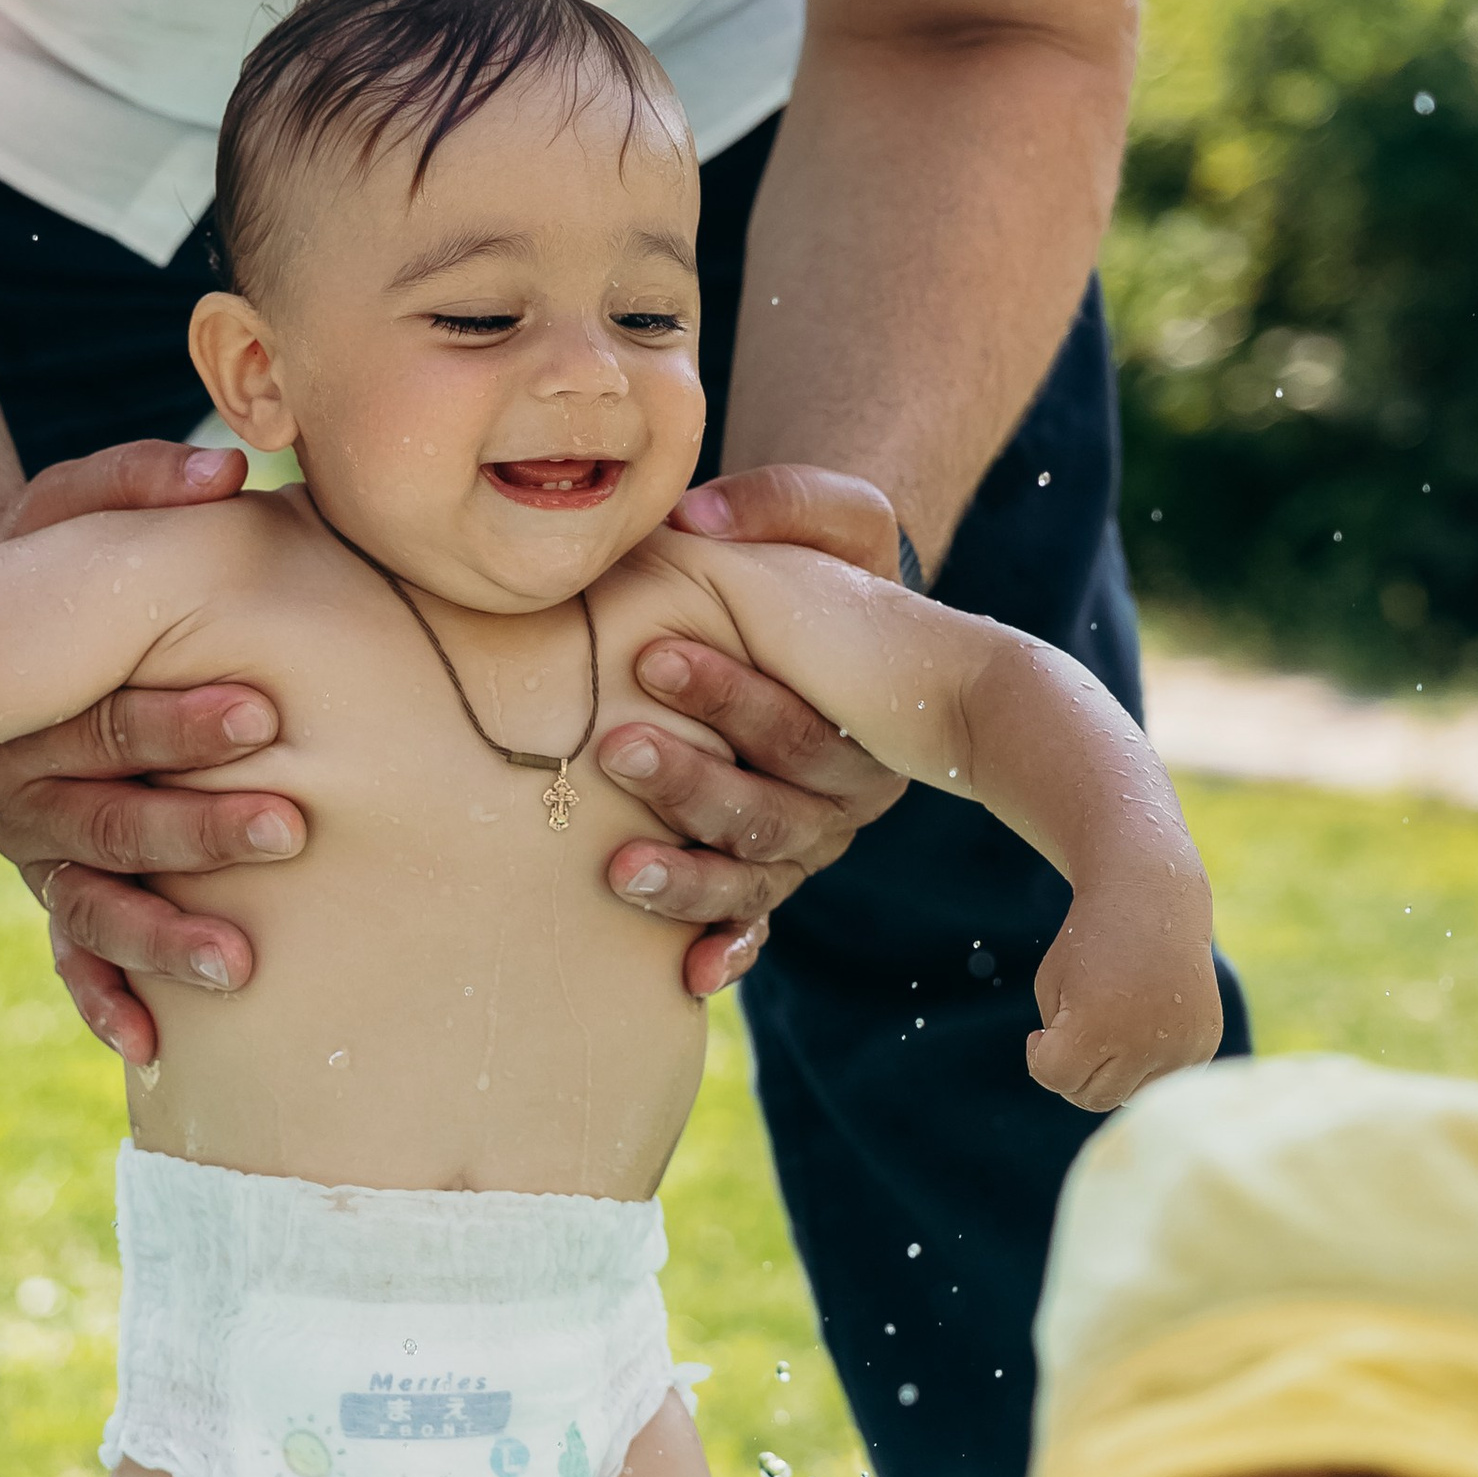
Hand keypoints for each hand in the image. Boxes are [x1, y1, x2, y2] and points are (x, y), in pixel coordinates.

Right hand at [0, 440, 305, 1066]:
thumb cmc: (48, 563)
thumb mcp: (75, 505)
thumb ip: (139, 480)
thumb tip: (227, 467)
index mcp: (28, 700)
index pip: (106, 717)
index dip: (179, 719)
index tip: (263, 714)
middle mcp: (20, 786)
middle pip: (106, 820)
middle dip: (197, 830)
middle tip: (290, 829)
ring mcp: (36, 850)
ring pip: (92, 904)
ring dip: (162, 937)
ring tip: (241, 964)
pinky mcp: (56, 890)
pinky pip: (72, 958)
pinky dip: (105, 1000)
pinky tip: (153, 1043)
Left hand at [612, 466, 908, 995]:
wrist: (823, 628)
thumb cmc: (824, 571)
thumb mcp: (828, 518)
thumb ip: (780, 502)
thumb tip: (697, 519)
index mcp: (864, 721)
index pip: (803, 722)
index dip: (732, 696)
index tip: (652, 657)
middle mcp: (843, 798)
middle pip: (775, 812)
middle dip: (693, 784)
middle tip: (613, 748)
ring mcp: (804, 847)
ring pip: (755, 880)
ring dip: (689, 880)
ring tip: (619, 868)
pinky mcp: (764, 878)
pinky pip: (752, 927)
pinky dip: (724, 951)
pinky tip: (689, 974)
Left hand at [1026, 875, 1223, 1110]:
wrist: (1154, 902)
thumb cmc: (1090, 944)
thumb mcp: (1052, 988)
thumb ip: (1059, 1048)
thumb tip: (1089, 1091)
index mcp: (1097, 1026)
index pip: (1055, 1079)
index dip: (1039, 1057)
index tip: (1043, 1031)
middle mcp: (1144, 1043)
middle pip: (1092, 1098)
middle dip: (1074, 1074)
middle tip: (1076, 1033)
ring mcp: (1180, 1048)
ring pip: (1129, 1097)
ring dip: (1111, 1074)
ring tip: (1111, 1028)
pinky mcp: (1203, 1046)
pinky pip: (1162, 1081)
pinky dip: (1146, 1065)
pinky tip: (1143, 1025)